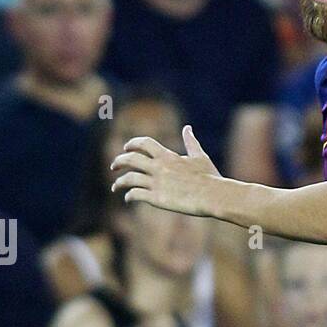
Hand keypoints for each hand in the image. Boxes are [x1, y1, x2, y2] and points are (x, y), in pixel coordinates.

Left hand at [111, 126, 225, 217]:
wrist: (213, 196)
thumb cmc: (210, 177)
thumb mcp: (200, 156)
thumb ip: (191, 142)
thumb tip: (188, 128)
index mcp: (168, 156)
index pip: (144, 143)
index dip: (132, 144)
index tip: (126, 148)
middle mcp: (159, 167)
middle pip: (131, 159)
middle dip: (119, 161)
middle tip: (114, 166)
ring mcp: (156, 183)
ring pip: (129, 179)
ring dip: (119, 182)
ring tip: (115, 186)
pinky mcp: (157, 198)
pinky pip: (136, 195)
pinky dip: (129, 196)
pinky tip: (128, 198)